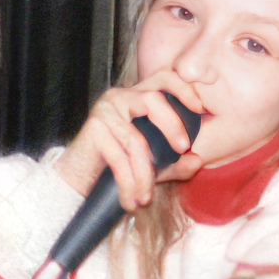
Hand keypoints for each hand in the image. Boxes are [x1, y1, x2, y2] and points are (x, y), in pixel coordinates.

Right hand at [53, 70, 206, 209]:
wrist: (77, 179)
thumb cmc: (115, 167)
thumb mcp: (152, 165)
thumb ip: (175, 164)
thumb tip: (197, 161)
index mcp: (137, 97)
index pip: (164, 78)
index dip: (184, 88)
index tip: (200, 108)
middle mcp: (120, 97)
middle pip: (153, 100)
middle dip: (173, 125)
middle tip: (183, 150)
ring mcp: (105, 111)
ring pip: (136, 140)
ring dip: (145, 174)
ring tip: (146, 198)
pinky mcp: (93, 129)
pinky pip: (119, 158)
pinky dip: (129, 183)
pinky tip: (131, 201)